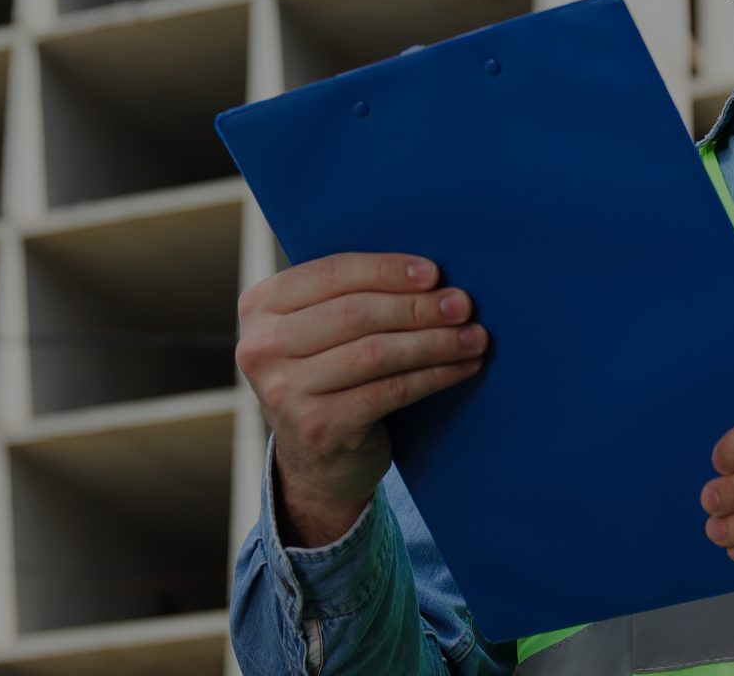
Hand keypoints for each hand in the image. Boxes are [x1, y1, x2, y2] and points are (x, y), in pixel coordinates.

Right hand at [234, 253, 488, 546]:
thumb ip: (348, 296)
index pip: (330, 273)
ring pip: (376, 352)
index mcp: (260, 305)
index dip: (386, 270)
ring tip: (473, 336)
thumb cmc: (329, 377)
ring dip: (434, 342)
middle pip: (355, 313)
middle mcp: (261, 347)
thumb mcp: (319, 331)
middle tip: (463, 305)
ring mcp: (285, 390)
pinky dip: (433, 376)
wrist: (315, 463)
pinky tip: (462, 367)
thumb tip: (429, 274)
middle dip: (417, 307)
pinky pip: (390, 391)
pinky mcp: (317, 426)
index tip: (433, 272)